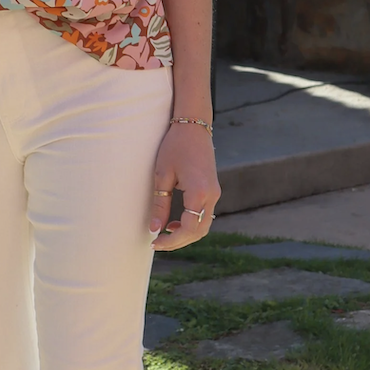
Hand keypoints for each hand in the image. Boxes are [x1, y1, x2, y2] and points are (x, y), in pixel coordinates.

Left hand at [149, 122, 219, 248]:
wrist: (194, 126)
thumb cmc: (175, 146)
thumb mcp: (162, 175)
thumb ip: (160, 204)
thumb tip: (154, 229)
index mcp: (199, 192)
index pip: (188, 228)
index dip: (172, 240)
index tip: (155, 242)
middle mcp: (211, 195)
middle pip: (199, 231)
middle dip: (179, 241)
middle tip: (158, 243)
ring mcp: (215, 193)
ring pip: (204, 225)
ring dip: (186, 234)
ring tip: (165, 234)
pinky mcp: (213, 190)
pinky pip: (205, 215)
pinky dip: (192, 224)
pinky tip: (175, 222)